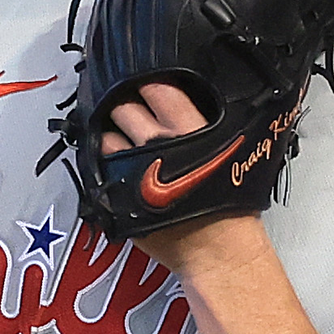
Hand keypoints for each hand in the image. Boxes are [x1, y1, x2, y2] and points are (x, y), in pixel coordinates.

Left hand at [101, 83, 261, 261]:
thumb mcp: (235, 150)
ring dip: (110, 133)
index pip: (157, 86)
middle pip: (125, 106)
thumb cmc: (231, 206)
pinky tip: (115, 164)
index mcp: (189, 127)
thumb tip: (198, 100)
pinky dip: (104, 161)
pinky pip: (99, 167)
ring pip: (105, 135)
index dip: (149, 81)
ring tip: (122, 138)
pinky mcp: (118, 194)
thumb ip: (213, 122)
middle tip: (132, 110)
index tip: (147, 83)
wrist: (219, 251)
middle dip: (125, 105)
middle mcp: (157, 143)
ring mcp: (133, 168)